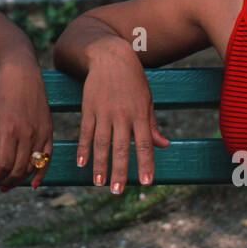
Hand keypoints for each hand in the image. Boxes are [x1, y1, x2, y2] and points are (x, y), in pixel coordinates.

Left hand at [0, 62, 52, 189]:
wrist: (22, 77)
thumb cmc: (1, 99)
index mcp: (9, 130)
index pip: (3, 166)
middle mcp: (27, 134)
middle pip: (18, 170)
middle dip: (6, 181)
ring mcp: (40, 133)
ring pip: (32, 167)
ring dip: (20, 180)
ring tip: (9, 183)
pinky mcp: (49, 132)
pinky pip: (48, 159)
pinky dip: (41, 174)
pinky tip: (33, 184)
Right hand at [76, 45, 169, 193]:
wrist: (110, 55)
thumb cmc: (133, 79)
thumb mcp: (147, 99)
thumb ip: (153, 124)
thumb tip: (164, 146)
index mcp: (140, 114)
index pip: (144, 144)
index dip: (145, 163)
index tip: (146, 182)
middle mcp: (122, 115)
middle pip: (121, 148)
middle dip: (119, 171)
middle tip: (117, 191)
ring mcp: (104, 112)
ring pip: (102, 143)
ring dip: (100, 165)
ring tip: (99, 184)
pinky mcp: (89, 108)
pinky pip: (86, 132)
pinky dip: (84, 148)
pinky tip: (82, 163)